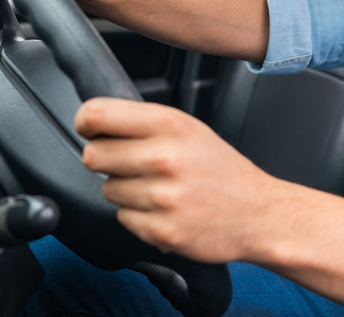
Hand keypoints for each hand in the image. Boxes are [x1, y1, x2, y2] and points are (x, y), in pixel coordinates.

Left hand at [75, 97, 281, 262]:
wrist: (258, 213)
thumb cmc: (220, 170)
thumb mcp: (190, 129)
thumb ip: (145, 123)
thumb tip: (96, 122)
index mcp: (170, 125)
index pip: (98, 114)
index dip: (84, 122)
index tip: (89, 130)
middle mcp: (165, 157)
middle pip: (93, 155)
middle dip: (105, 161)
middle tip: (130, 165)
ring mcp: (163, 196)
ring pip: (107, 189)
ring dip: (126, 191)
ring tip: (159, 190)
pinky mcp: (161, 229)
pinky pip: (123, 218)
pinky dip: (139, 217)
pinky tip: (165, 210)